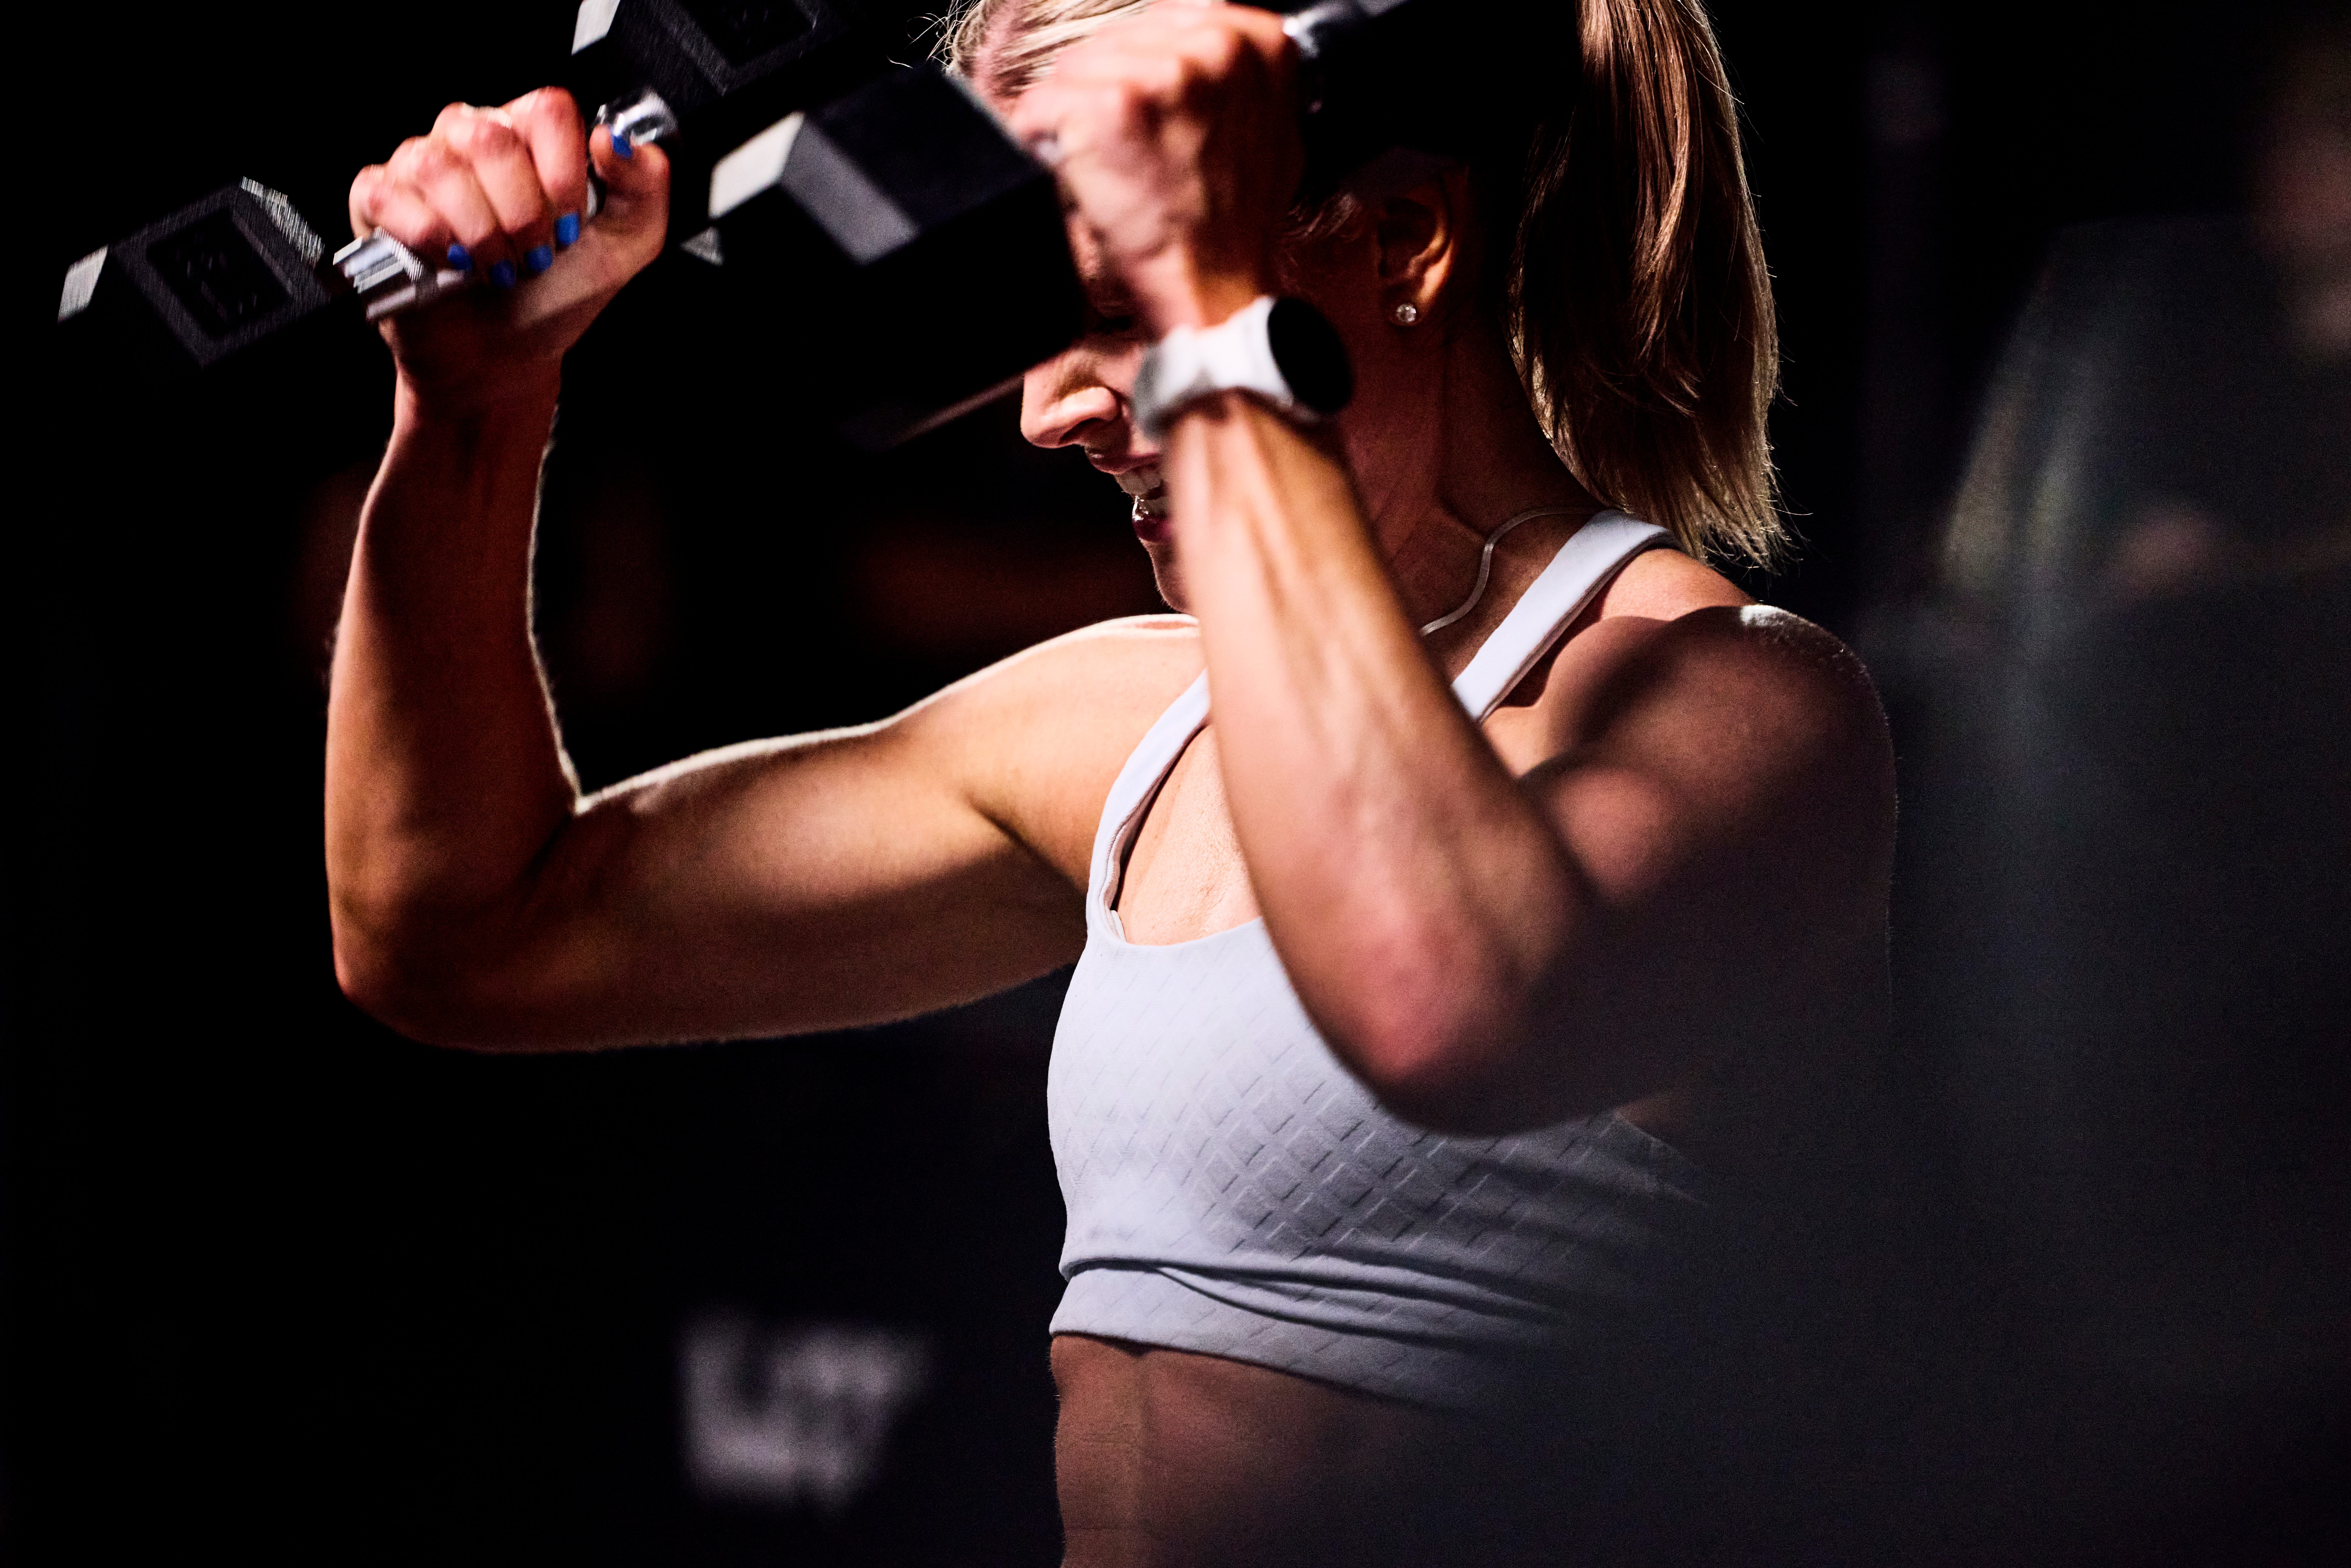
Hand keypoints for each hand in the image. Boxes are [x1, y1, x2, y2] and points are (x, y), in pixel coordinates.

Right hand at [348, 88, 668, 411]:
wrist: (507, 356)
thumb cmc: (557, 295)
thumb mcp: (627, 246)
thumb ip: (644, 186)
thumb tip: (615, 139)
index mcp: (529, 137)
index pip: (546, 110)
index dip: (563, 174)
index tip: (571, 225)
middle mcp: (470, 137)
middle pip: (491, 138)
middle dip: (523, 214)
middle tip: (533, 256)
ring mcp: (419, 164)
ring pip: (440, 167)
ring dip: (480, 233)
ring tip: (495, 266)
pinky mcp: (378, 200)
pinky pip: (390, 196)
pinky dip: (428, 238)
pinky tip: (449, 263)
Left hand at [1008, 0, 1298, 334]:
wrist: (1214, 286)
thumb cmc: (1233, 224)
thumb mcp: (1269, 134)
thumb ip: (1240, 81)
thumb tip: (1205, 52)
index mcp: (1255, 43)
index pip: (1163, 22)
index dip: (1140, 72)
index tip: (1141, 115)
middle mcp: (1213, 47)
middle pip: (1113, 42)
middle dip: (1102, 94)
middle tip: (1123, 154)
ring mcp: (1160, 73)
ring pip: (1073, 71)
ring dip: (1073, 120)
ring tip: (1104, 167)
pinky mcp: (1109, 105)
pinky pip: (1039, 106)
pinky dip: (1041, 142)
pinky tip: (1075, 175)